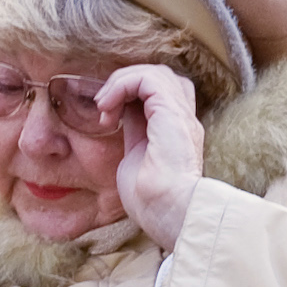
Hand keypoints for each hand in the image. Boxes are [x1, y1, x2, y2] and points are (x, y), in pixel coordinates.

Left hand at [100, 64, 205, 249]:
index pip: (159, 93)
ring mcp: (180, 115)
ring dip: (121, 82)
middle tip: (104, 108)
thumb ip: (134, 134)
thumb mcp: (136, 160)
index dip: (130, 95)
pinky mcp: (171, 113)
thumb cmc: (153, 202)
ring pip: (154, 72)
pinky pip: (147, 78)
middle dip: (126, 83)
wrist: (169, 214)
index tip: (106, 118)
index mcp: (175, 130)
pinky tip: (108, 107)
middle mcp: (183, 119)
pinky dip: (122, 85)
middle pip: (160, 76)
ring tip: (104, 106)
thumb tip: (118, 117)